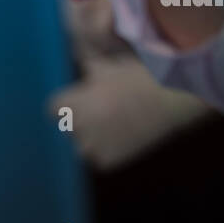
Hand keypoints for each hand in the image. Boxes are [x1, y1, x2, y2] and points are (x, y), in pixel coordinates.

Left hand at [48, 53, 211, 170]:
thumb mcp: (106, 65)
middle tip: (106, 111)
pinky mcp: (108, 161)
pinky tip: (127, 136)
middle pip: (69, 128)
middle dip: (82, 120)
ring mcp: (91, 147)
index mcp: (68, 104)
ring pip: (85, 146)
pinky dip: (112, 150)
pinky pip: (102, 158)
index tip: (82, 100)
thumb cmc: (137, 76)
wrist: (169, 98)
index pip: (54, 109)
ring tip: (117, 124)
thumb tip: (75, 61)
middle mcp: (75, 128)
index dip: (68, 104)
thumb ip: (85, 68)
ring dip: (95, 138)